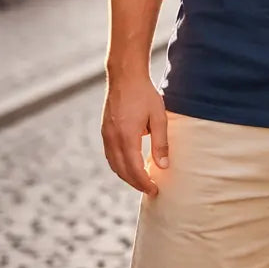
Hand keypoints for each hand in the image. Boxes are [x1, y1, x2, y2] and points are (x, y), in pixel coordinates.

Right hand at [101, 73, 167, 195]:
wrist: (125, 76)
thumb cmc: (145, 95)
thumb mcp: (159, 118)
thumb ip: (161, 143)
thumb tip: (163, 166)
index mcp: (127, 136)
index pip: (134, 168)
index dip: (144, 182)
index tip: (155, 190)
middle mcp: (113, 138)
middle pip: (122, 170)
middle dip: (135, 183)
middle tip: (150, 190)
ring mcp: (106, 135)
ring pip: (114, 164)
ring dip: (126, 176)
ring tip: (141, 181)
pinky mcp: (105, 131)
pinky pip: (110, 155)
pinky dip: (119, 165)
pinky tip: (130, 166)